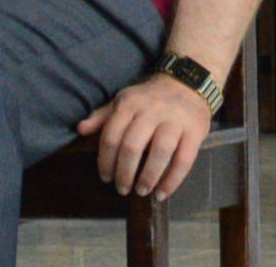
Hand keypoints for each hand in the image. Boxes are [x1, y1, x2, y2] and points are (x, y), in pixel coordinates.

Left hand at [77, 74, 212, 200]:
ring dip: (148, 177)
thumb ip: (103, 116)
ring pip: (160, 152)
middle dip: (124, 173)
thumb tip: (80, 129)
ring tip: (141, 191)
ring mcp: (175, 120)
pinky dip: (172, 180)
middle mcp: (152, 110)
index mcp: (130, 103)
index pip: (112, 136)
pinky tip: (162, 193)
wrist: (188, 82)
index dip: (105, 161)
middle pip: (132, 146)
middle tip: (122, 189)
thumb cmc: (150, 98)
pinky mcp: (195, 130)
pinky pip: (184, 159)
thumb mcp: (124, 100)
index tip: (105, 178)